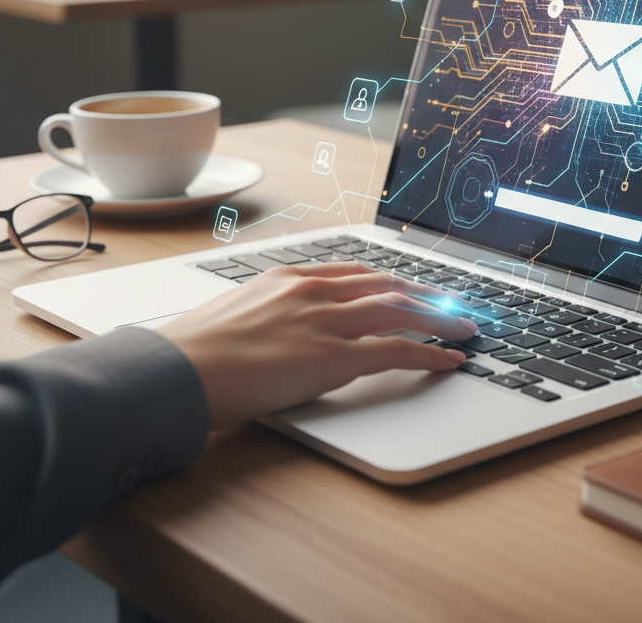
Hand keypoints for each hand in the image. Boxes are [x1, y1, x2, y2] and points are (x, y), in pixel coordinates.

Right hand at [159, 262, 478, 427]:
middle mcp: (314, 290)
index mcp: (290, 277)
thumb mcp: (234, 315)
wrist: (176, 370)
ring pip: (400, 309)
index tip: (408, 284)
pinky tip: (447, 359)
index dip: (389, 279)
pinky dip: (428, 352)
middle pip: (386, 284)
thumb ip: (268, 313)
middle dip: (424, 293)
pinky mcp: (333, 356)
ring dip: (439, 317)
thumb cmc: (194, 350)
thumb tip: (279, 330)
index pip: (355, 271)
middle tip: (451, 302)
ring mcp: (326, 320)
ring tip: (464, 328)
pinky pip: (396, 349)